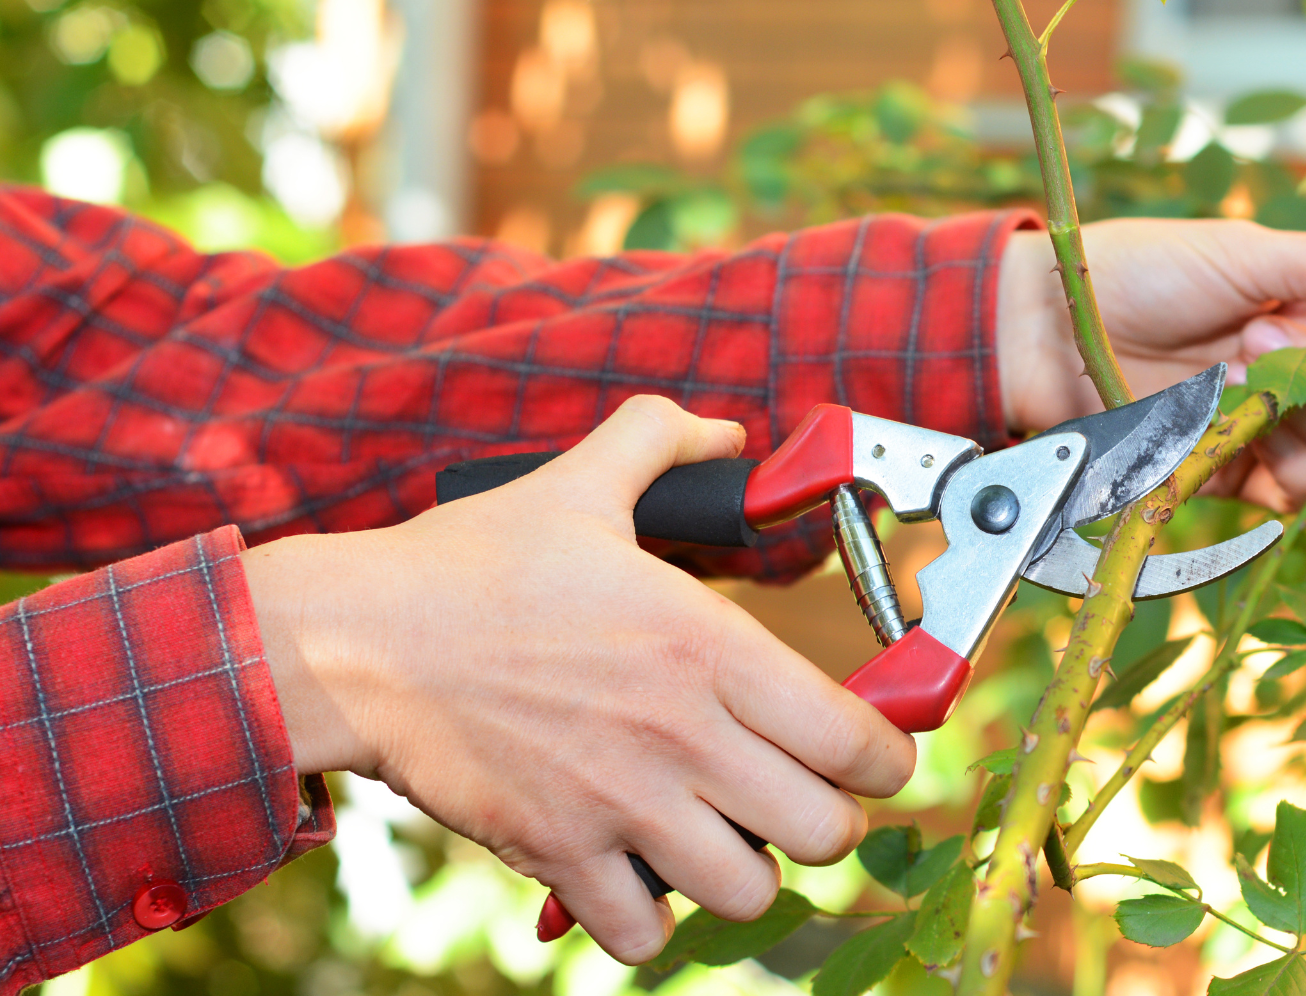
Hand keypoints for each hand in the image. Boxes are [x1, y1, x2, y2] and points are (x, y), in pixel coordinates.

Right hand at [244, 396, 915, 963]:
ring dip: (746, 874)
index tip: (872, 756)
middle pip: (824, 831)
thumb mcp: (580, 483)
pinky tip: (642, 876)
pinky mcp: (559, 855)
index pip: (857, 741)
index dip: (886, 759)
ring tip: (723, 840)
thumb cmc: (470, 567)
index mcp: (708, 646)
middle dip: (826, 821)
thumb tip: (725, 431)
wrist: (356, 641)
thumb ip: (662, 440)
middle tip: (796, 798)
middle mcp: (683, 735)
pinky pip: (644, 937)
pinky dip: (651, 921)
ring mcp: (622, 804)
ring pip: (748, 893)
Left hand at [998, 219, 1305, 509]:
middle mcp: (1303, 370)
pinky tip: (1248, 438)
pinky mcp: (1230, 468)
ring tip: (1239, 373)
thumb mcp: (1247, 251)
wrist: (1054, 326)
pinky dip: (1285, 475)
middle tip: (1275, 343)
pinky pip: (1288, 492)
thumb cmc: (1147, 270)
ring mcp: (1268, 424)